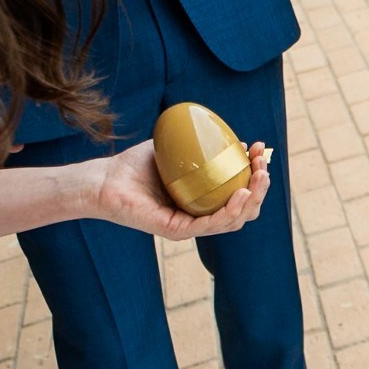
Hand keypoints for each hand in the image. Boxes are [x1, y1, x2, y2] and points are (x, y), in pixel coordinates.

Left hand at [90, 141, 269, 239]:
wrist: (104, 179)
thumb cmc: (134, 165)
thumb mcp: (176, 149)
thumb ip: (203, 144)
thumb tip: (234, 138)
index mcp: (203, 200)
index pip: (239, 193)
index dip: (256, 175)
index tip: (261, 151)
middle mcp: (200, 216)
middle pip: (244, 210)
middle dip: (261, 188)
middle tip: (264, 166)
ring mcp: (189, 225)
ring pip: (233, 220)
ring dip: (252, 200)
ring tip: (258, 177)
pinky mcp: (176, 230)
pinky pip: (211, 224)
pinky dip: (230, 211)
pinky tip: (240, 193)